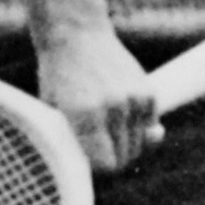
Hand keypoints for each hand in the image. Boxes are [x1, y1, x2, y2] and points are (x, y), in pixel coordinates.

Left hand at [39, 20, 158, 174]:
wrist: (76, 34)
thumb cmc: (58, 78)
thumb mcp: (55, 112)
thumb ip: (76, 142)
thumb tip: (110, 168)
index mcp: (83, 115)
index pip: (106, 166)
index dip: (97, 169)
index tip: (88, 161)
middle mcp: (113, 108)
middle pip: (125, 158)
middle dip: (113, 158)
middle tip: (96, 143)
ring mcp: (134, 99)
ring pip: (140, 144)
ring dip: (126, 142)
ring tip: (104, 123)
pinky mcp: (148, 91)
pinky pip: (149, 126)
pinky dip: (139, 126)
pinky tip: (118, 110)